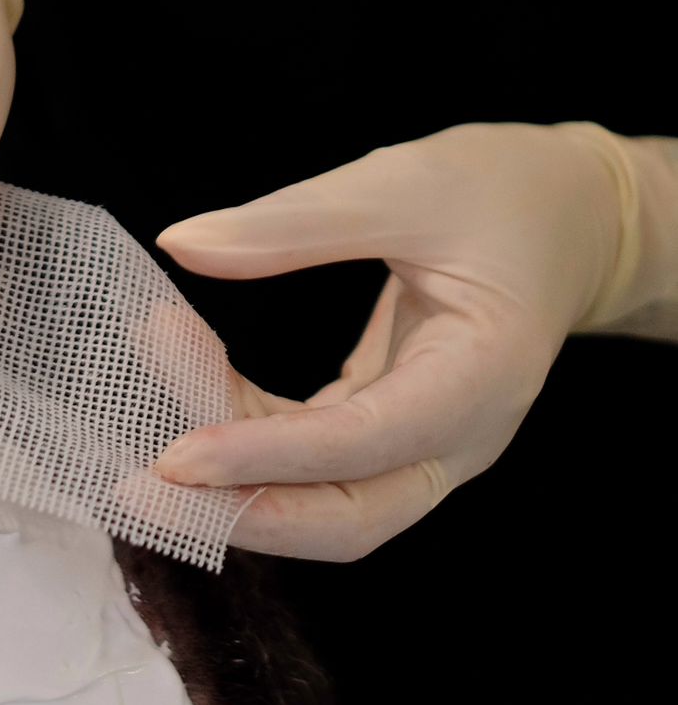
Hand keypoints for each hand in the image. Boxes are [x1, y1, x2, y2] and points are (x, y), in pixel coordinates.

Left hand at [155, 121, 628, 559]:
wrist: (570, 217)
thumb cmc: (502, 193)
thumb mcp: (403, 184)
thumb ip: (293, 223)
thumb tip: (182, 244)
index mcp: (481, 379)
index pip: (362, 444)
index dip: (264, 457)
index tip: (175, 455)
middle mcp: (455, 437)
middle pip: (344, 521)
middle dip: (236, 516)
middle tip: (133, 491)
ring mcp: (422, 446)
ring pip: (317, 504)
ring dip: (225, 477)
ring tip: (139, 412)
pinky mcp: (385, 435)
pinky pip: (306, 462)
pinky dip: (240, 434)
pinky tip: (183, 378)